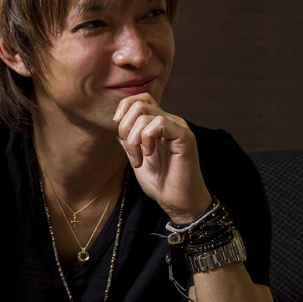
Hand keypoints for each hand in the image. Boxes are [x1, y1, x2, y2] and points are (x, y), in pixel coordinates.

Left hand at [113, 93, 211, 222]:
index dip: (124, 109)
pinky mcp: (185, 137)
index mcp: (159, 125)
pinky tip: (149, 154)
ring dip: (134, 139)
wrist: (178, 202)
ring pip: (146, 113)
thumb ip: (128, 139)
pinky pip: (160, 123)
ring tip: (138, 159)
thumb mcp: (136, 157)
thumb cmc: (161, 182)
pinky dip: (147, 138)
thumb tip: (117, 122)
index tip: (120, 134)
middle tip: (130, 151)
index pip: (141, 99)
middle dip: (125, 127)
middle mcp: (170, 121)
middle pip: (140, 102)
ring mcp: (178, 127)